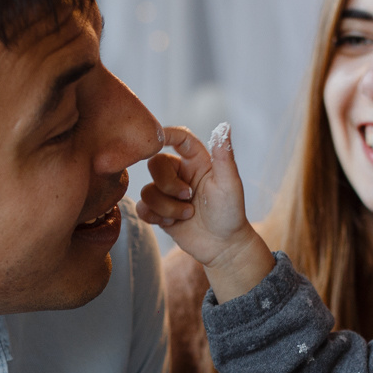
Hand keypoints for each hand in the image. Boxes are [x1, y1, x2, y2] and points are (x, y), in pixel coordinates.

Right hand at [135, 123, 274, 301]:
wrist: (223, 247)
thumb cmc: (230, 214)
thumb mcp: (230, 184)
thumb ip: (224, 156)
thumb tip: (224, 125)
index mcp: (197, 161)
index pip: (179, 138)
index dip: (166, 134)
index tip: (158, 139)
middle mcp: (180, 174)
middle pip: (155, 164)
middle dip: (168, 184)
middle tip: (188, 197)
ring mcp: (167, 193)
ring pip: (148, 190)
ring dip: (167, 207)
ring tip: (188, 215)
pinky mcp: (159, 212)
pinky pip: (142, 207)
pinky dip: (156, 217)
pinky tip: (173, 224)